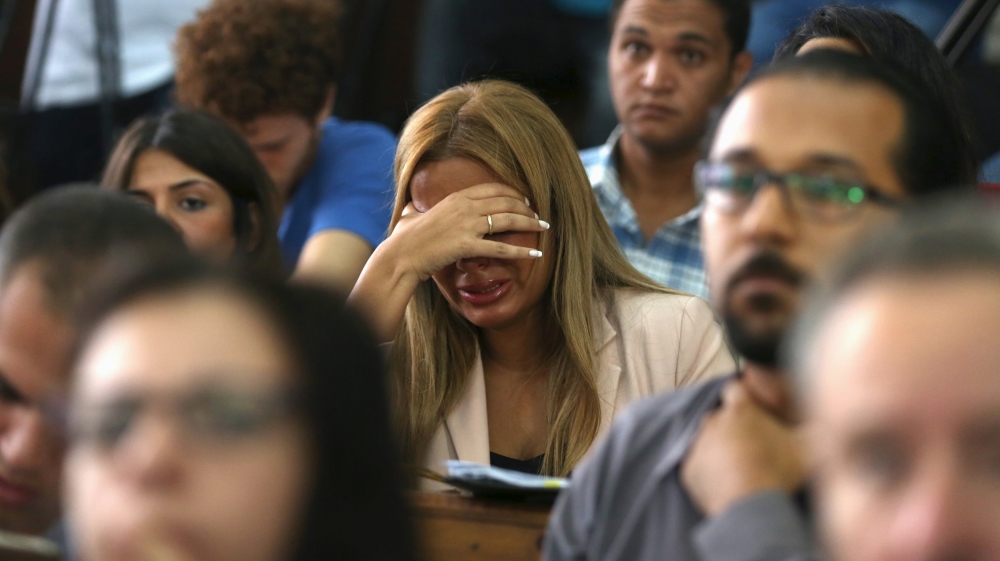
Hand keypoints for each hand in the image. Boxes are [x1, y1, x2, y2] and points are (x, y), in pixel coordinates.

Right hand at [387, 183, 548, 280]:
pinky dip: (521, 251)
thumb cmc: (405, 238)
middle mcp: (464, 206)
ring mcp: (466, 225)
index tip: (525, 200)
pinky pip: (500, 247)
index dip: (513, 193)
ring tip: (544, 228)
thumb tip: (411, 209)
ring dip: (530, 223)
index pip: (493, 188)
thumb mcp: (412, 214)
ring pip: (507, 219)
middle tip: (539, 215)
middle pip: (505, 201)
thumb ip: (417, 209)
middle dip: (526, 207)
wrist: (401, 255)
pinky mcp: (466, 245)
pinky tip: (535, 254)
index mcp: (456, 197)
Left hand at [680, 381, 806, 516]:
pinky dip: (708, 472)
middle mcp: (714, 421)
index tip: (753, 410)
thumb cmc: (779, 470)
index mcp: (740, 410)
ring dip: (718, 449)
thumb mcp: (808, 448)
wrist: (749, 505)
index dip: (744, 397)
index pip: (736, 388)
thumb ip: (817, 430)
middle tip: (751, 446)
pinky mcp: (689, 469)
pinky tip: (725, 483)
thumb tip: (829, 422)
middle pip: (720, 416)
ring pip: (707, 441)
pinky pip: (697, 466)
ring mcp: (698, 445)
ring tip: (738, 467)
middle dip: (732, 426)